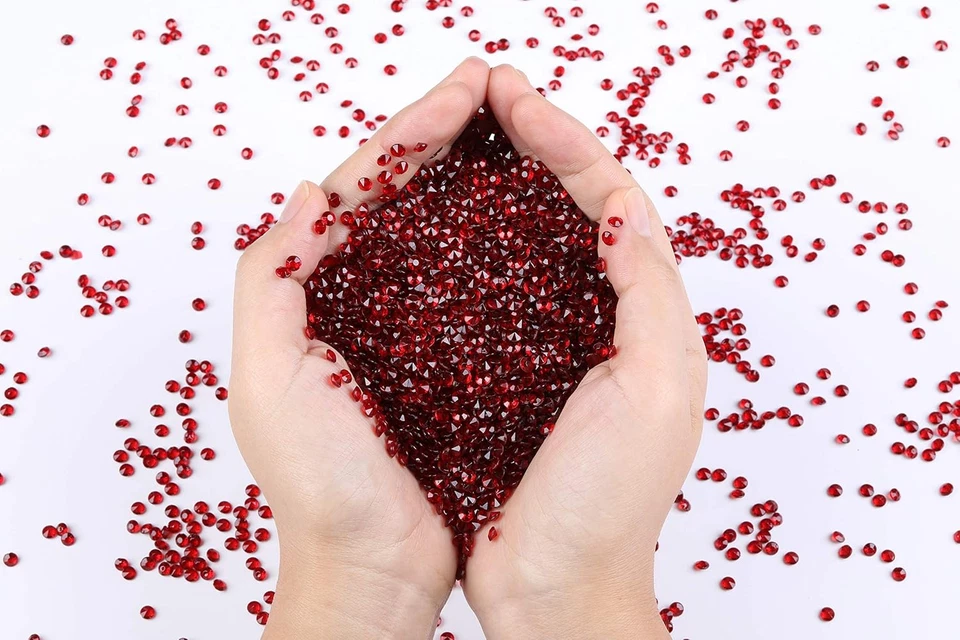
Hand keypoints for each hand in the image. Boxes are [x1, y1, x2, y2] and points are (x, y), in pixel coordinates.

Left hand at [229, 58, 489, 639]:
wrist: (375, 568)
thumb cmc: (320, 487)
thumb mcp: (268, 382)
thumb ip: (271, 282)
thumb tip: (309, 194)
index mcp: (314, 293)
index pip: (360, 190)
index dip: (409, 135)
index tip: (462, 94)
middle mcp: (363, 298)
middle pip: (404, 196)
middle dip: (444, 135)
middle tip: (492, 87)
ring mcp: (413, 324)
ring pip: (442, 230)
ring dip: (472, 174)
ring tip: (512, 127)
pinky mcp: (456, 357)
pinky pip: (477, 284)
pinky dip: (498, 241)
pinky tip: (528, 211)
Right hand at [461, 66, 706, 638]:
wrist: (555, 589)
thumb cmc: (608, 505)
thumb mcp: (655, 394)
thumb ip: (650, 295)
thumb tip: (619, 208)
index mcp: (645, 312)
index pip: (609, 197)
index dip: (563, 140)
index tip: (511, 101)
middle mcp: (599, 314)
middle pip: (567, 203)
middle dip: (530, 142)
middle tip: (483, 94)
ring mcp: (546, 338)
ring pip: (523, 237)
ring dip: (495, 182)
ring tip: (456, 137)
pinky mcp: (500, 367)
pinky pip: (484, 288)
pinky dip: (462, 245)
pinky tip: (429, 222)